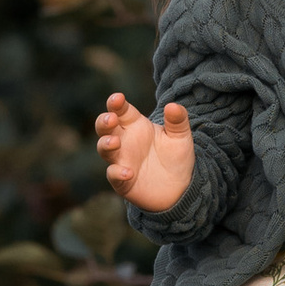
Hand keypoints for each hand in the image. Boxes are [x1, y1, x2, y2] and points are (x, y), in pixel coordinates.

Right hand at [93, 92, 195, 211]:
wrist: (180, 188)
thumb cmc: (176, 158)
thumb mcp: (181, 137)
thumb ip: (178, 120)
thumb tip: (172, 106)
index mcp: (135, 125)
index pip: (121, 110)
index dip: (116, 103)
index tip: (118, 98)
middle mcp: (124, 141)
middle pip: (104, 126)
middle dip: (104, 121)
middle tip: (111, 119)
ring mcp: (120, 160)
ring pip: (103, 149)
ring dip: (105, 144)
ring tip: (115, 142)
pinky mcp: (122, 181)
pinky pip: (113, 175)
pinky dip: (117, 173)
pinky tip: (128, 173)